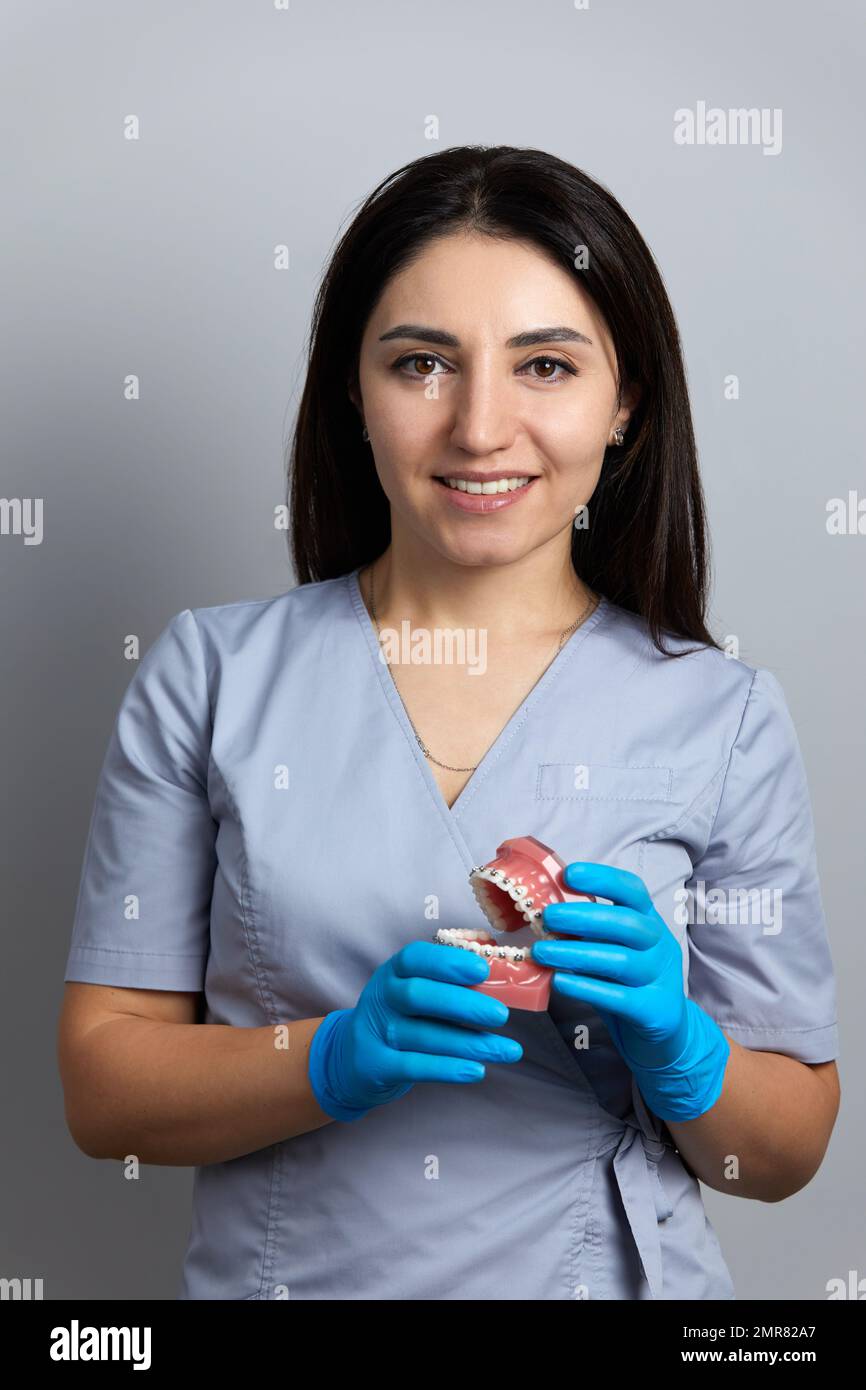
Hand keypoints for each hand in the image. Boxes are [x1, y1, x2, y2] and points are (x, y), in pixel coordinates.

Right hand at [308, 941, 523, 1121]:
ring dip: (469, 1043)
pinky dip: (447, 1069)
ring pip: (424, 1036)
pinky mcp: (376, 1065)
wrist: (353, 1058)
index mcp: (394, 972)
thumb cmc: (401, 1018)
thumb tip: (501, 977)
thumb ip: (449, 983)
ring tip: (508, 1051)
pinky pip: (414, 1067)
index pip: (415, 958)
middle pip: (418, 996)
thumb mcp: (414, 991)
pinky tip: (477, 1070)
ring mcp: (375, 1032)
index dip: (448, 963)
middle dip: (463, 1004)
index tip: (482, 971)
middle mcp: (381, 997)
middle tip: (501, 1015)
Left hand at [532, 862, 729, 1121]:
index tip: (569, 874)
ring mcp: (660, 977)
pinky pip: (619, 997)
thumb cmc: (629, 981)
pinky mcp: (653, 1009)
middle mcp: (659, 944)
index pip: (632, 890)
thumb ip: (590, 931)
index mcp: (648, 920)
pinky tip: (560, 982)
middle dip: (583, 917)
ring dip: (575, 954)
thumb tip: (541, 911)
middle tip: (546, 918)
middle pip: (626, 923)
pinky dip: (587, 988)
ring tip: (540, 952)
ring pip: (619, 961)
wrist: (666, 1030)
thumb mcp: (616, 948)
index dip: (602, 878)